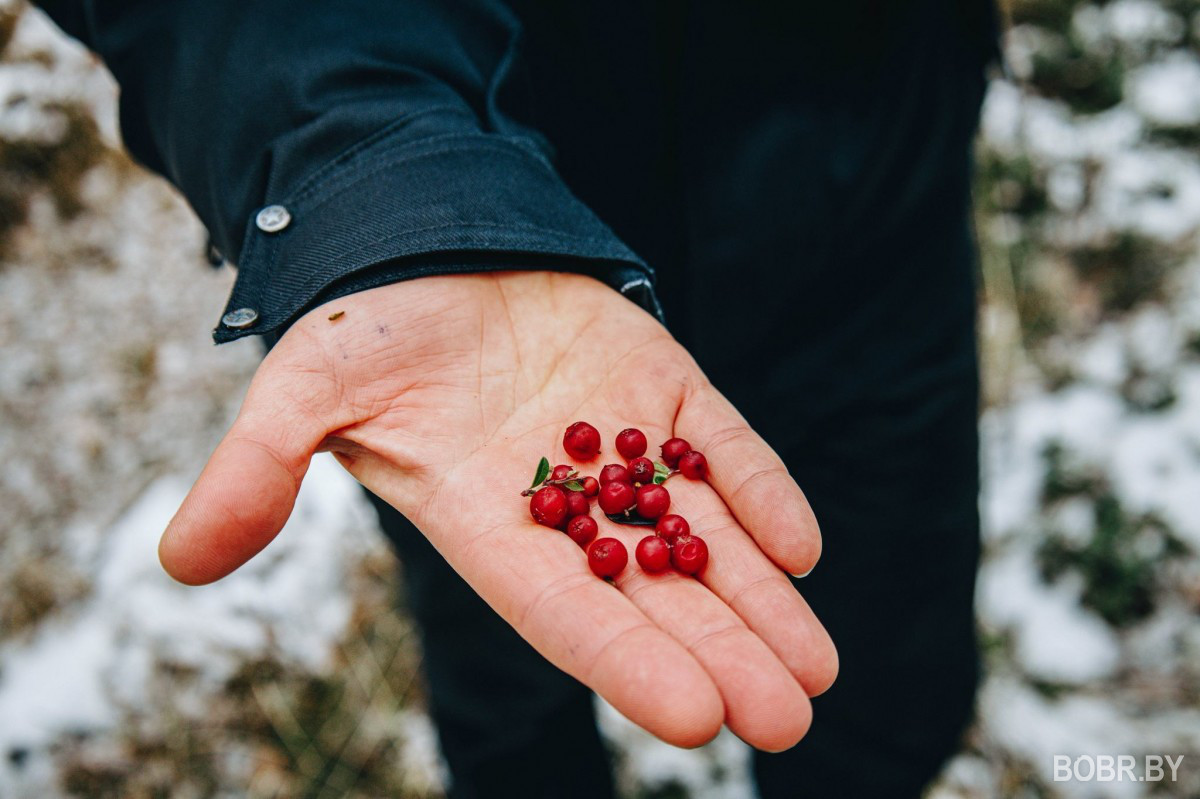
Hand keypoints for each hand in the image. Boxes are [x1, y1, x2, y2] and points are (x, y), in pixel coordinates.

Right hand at [159, 272, 836, 750]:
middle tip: (784, 722)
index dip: (622, 661)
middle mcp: (568, 502)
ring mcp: (627, 446)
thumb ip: (258, 470)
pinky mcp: (667, 389)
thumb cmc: (370, 323)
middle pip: (652, 595)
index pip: (561, 609)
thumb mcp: (306, 386)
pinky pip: (727, 446)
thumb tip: (178, 565)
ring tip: (814, 672)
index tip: (692, 719)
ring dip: (761, 600)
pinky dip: (765, 491)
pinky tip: (802, 547)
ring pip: (704, 537)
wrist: (433, 243)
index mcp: (487, 518)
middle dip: (718, 654)